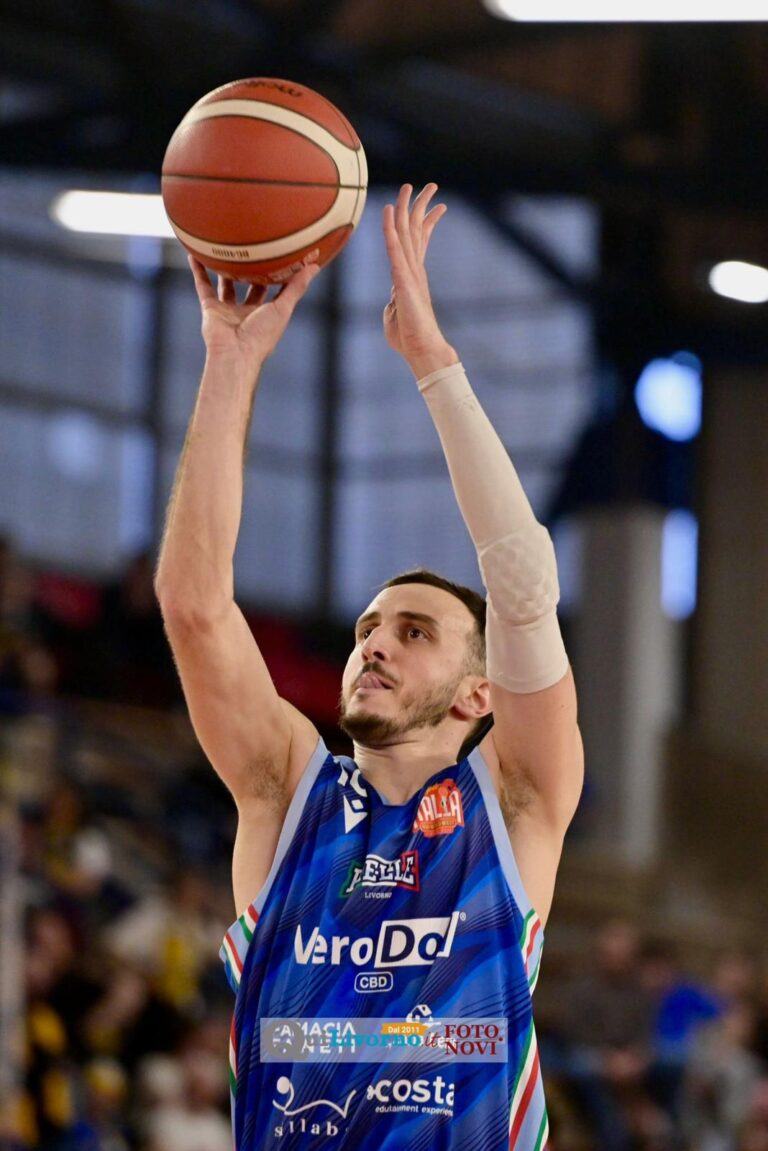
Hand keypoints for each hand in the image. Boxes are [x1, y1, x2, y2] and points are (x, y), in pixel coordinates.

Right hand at [189, 257, 319, 368]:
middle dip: (252, 271)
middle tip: (254, 249)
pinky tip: (195, 254)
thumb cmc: (262, 336)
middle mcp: (247, 312)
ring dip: (224, 269)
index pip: (274, 291)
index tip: (282, 257)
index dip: (278, 276)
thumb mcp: (283, 308)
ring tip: (224, 249)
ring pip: (225, 285)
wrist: (234, 353)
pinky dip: (198, 271)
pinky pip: (202, 286)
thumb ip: (297, 287)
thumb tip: (314, 267)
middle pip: (249, 287)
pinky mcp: (210, 309)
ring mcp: (228, 310)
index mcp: (266, 314)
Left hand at [382, 183, 458, 377]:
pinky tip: (389, 211)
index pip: (419, 241)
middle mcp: (414, 269)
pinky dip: (390, 228)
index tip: (434, 205)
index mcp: (413, 275)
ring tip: (412, 186)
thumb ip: (394, 302)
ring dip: (408, 208)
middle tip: (430, 185)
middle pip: (417, 230)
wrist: (421, 350)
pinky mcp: (403, 279)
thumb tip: (393, 300)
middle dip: (422, 206)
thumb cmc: (408, 338)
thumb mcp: (395, 315)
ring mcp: (410, 272)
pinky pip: (394, 249)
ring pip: (407, 232)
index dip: (426, 221)